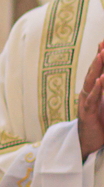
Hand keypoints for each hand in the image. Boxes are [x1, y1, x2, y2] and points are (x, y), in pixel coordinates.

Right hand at [78, 40, 103, 159]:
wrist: (87, 144)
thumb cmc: (99, 125)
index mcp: (92, 91)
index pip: (97, 70)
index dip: (100, 56)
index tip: (103, 42)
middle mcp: (87, 93)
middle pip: (93, 71)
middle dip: (99, 57)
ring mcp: (85, 101)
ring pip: (91, 81)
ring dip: (97, 68)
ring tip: (102, 55)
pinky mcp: (87, 112)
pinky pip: (92, 98)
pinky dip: (97, 88)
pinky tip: (101, 79)